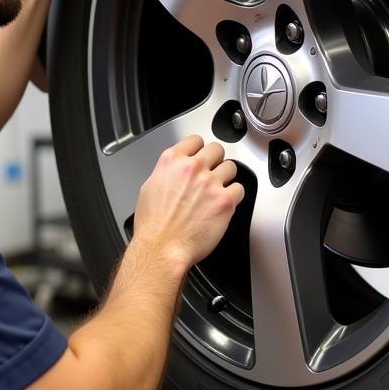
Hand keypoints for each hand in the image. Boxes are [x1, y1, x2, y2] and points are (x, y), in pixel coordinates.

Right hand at [132, 135, 244, 273]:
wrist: (162, 249)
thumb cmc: (153, 226)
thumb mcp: (149, 188)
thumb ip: (167, 173)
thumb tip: (176, 171)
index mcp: (172, 161)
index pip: (195, 140)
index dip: (199, 149)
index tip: (201, 156)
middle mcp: (192, 168)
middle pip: (216, 149)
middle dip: (215, 161)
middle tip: (212, 173)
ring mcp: (210, 183)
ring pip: (231, 167)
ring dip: (226, 177)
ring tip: (218, 190)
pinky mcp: (225, 201)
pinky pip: (239, 189)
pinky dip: (234, 196)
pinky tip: (224, 203)